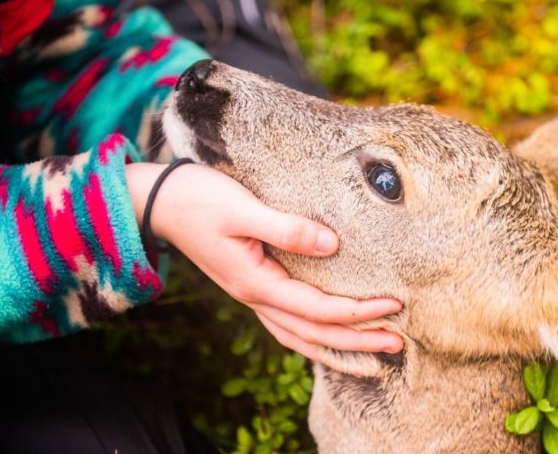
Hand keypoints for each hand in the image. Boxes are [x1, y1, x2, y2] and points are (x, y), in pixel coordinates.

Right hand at [126, 162, 403, 366]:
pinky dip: (312, 337)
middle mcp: (255, 297)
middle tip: (399, 344)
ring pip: (299, 336)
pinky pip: (287, 324)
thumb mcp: (242, 209)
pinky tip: (327, 338)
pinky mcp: (251, 284)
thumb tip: (331, 244)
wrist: (158, 203)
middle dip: (357, 341)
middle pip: (314, 333)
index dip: (358, 311)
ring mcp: (251, 295)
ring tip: (372, 358)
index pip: (318, 308)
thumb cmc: (198, 199)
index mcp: (256, 283)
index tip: (394, 305)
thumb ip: (286, 228)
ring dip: (337, 349)